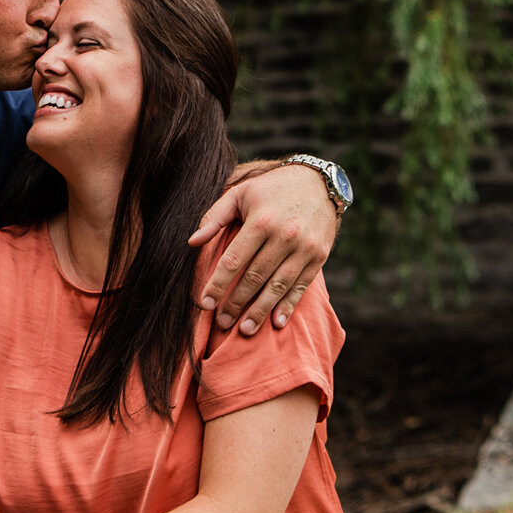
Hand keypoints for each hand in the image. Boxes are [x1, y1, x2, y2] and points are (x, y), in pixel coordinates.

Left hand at [190, 163, 336, 334]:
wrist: (319, 183)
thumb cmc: (271, 189)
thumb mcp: (241, 193)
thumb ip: (214, 217)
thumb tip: (192, 242)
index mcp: (261, 221)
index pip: (234, 260)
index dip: (218, 284)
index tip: (205, 303)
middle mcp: (284, 236)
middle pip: (255, 277)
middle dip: (236, 302)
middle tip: (222, 322)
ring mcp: (304, 248)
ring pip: (278, 286)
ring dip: (260, 311)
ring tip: (244, 329)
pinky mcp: (319, 257)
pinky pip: (301, 286)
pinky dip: (288, 305)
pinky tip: (276, 322)